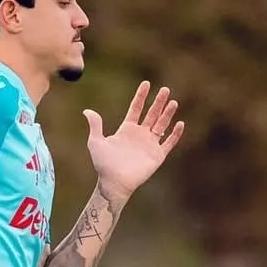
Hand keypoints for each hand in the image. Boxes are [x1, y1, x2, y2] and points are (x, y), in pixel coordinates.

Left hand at [82, 81, 184, 197]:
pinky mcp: (157, 156)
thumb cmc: (103, 164)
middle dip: (158, 102)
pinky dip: (175, 134)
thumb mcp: (96, 142)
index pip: (136, 108)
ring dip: (168, 114)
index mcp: (127, 129)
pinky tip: (180, 123)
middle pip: (151, 114)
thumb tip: (87, 111)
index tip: (146, 84)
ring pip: (162, 125)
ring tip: (173, 102)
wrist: (114, 182)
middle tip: (165, 89)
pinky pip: (168, 142)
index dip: (141, 96)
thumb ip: (95, 125)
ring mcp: (149, 144)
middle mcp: (140, 135)